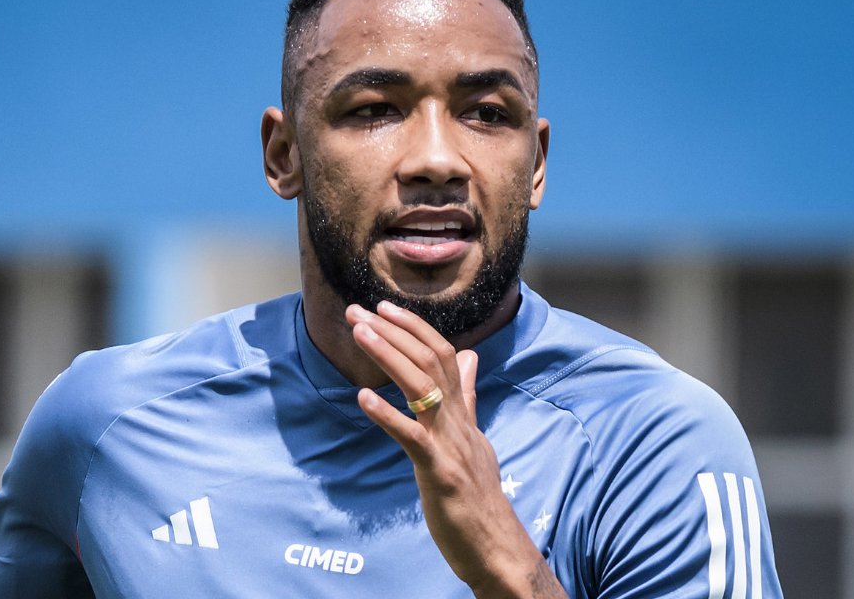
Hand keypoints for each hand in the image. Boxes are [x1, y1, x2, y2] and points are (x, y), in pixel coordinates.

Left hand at [346, 301, 566, 598]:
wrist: (497, 547)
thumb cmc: (477, 495)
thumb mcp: (472, 438)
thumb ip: (467, 397)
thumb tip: (469, 357)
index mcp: (463, 413)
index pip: (442, 354)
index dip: (413, 327)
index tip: (382, 307)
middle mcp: (459, 422)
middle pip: (430, 362)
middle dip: (392, 332)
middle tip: (356, 311)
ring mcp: (451, 445)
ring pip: (423, 388)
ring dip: (389, 356)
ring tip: (360, 334)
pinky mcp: (441, 473)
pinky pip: (413, 438)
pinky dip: (387, 415)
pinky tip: (362, 397)